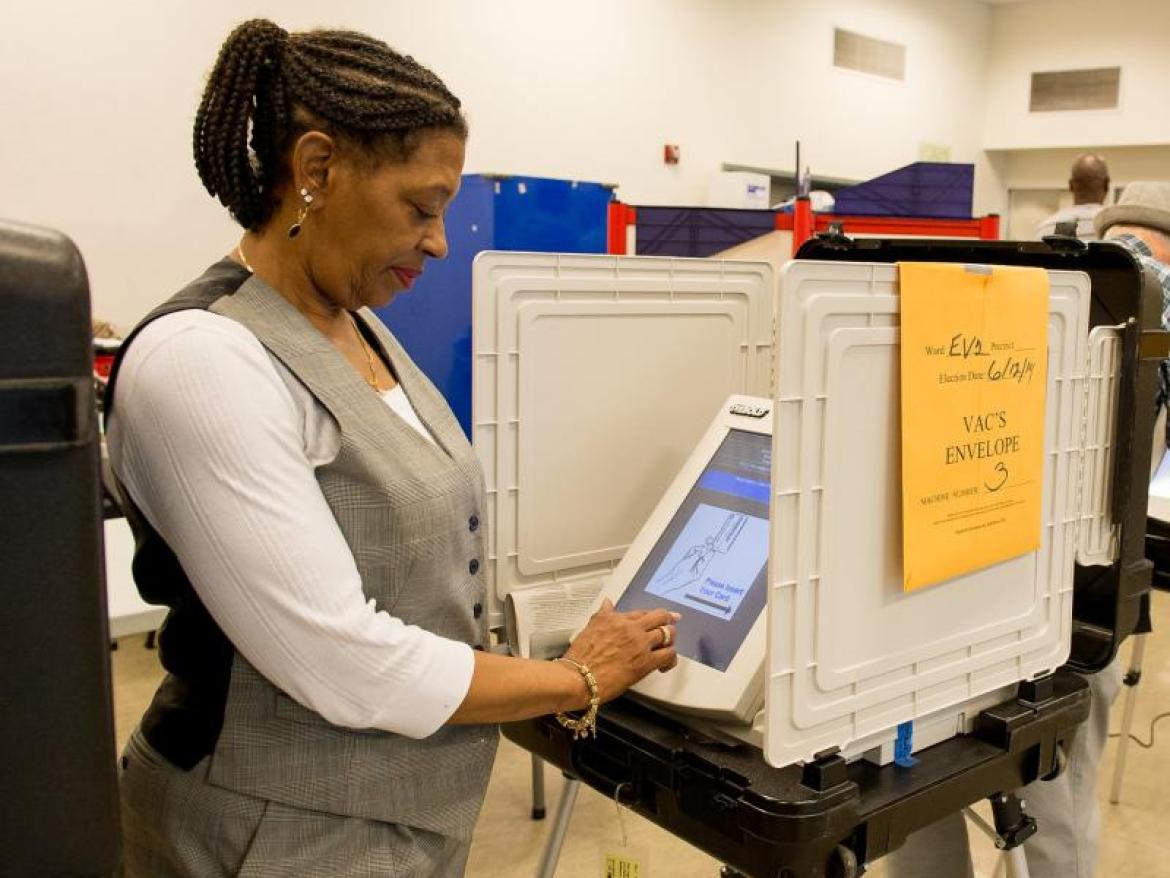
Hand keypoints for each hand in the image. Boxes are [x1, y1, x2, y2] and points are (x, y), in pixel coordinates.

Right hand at [560, 598, 679, 705]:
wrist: (579, 677)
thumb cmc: (580, 658)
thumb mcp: (590, 628)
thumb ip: (602, 615)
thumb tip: (607, 602)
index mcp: (615, 619)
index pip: (641, 612)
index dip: (651, 615)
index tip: (659, 616)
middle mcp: (630, 628)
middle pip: (659, 617)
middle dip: (668, 619)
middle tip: (674, 621)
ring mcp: (640, 644)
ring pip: (667, 634)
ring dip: (669, 639)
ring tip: (667, 646)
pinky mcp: (646, 661)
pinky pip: (668, 655)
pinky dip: (670, 659)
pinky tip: (665, 664)